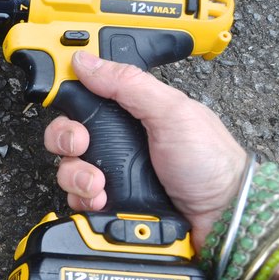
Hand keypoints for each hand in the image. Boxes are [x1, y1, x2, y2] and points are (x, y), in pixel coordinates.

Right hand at [43, 51, 247, 248]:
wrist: (220, 218)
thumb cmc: (210, 163)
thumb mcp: (172, 112)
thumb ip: (129, 84)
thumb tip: (87, 61)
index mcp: (131, 112)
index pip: (85, 96)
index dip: (66, 95)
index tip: (58, 100)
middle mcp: (117, 141)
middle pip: (67, 133)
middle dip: (65, 139)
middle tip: (82, 145)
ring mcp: (111, 173)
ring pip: (67, 167)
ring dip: (76, 175)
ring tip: (99, 184)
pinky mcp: (107, 201)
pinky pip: (75, 197)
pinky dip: (83, 199)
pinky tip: (102, 200)